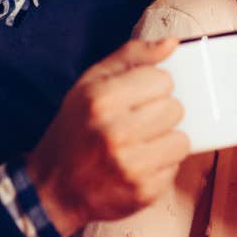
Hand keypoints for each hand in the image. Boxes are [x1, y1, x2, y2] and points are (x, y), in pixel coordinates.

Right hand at [29, 38, 189, 236]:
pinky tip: (137, 166)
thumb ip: (132, 57)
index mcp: (102, 100)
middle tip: (136, 123)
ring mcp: (131, 166)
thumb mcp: (91, 84)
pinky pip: (175, 167)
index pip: (163, 79)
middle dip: (160, 114)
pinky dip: (160, 167)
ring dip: (165, 141)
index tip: (136, 98)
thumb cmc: (75, 130)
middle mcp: (116, 133)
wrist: (55, 188)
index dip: (152, 87)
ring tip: (139, 145)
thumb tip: (172, 44)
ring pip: (182, 140)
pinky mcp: (144, 193)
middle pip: (175, 108)